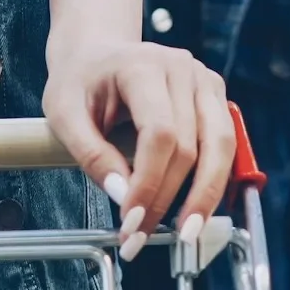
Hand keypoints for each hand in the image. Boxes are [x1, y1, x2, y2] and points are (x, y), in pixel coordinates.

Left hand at [44, 39, 233, 260]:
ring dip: (204, 196)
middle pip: (190, 146)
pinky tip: (197, 207)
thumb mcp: (63, 114)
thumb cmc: (79, 82)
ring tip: (185, 233)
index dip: (149, 183)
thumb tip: (122, 195)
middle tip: (142, 235)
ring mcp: (204, 80)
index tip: (130, 220)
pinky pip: (225, 144)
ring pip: (220, 147)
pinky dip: (214, 179)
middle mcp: (182, 68)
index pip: (159, 133)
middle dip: (168, 199)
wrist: (97, 54)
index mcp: (143, 65)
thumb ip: (90, 154)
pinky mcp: (215, 95)